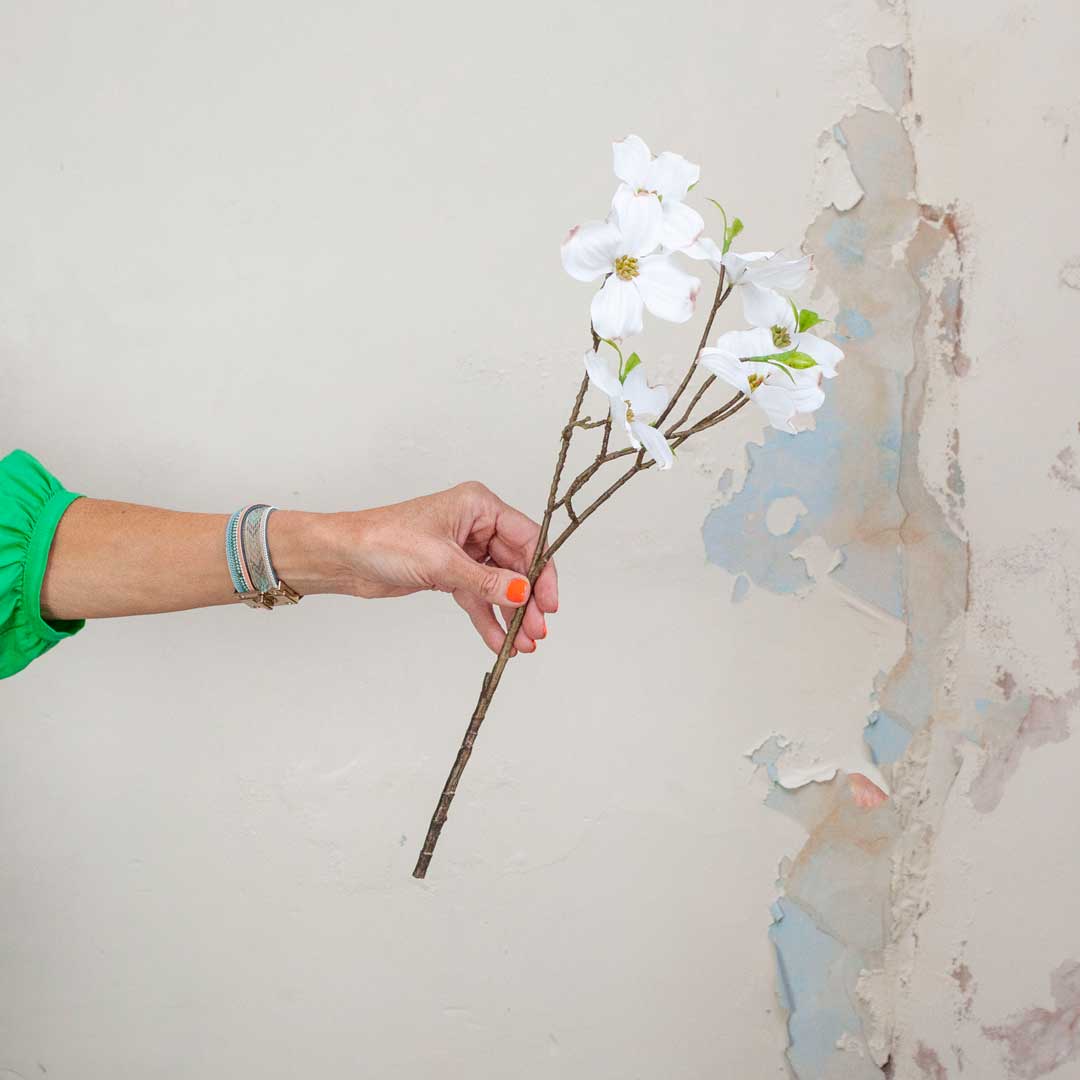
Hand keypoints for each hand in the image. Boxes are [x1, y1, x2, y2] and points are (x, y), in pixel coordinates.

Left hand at [336, 482, 557, 654]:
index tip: (548, 603)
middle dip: (527, 600)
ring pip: (499, 585)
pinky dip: (488, 618)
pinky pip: (478, 597)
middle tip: (536, 631)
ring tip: (522, 644)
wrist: (343, 557)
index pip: (527, 538)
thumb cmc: (383, 540)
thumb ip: (486, 581)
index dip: (542, 572)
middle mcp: (475, 525)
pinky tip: (499, 641)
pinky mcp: (449, 572)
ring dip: (511, 614)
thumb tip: (522, 593)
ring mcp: (464, 550)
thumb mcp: (441, 562)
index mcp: (479, 506)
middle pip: (517, 565)